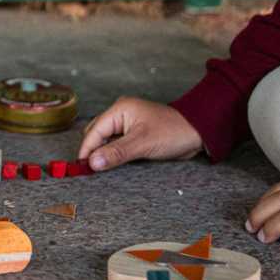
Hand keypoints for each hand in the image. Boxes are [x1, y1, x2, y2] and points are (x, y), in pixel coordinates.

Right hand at [77, 97, 202, 171]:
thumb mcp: (142, 143)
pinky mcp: (134, 133)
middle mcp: (120, 114)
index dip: (87, 149)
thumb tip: (92, 163)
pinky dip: (113, 153)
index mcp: (119, 109)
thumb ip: (116, 153)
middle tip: (90, 169)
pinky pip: (117, 143)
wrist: (197, 132)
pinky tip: (112, 162)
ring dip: (103, 152)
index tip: (82, 167)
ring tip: (99, 168)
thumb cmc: (172, 132)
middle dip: (93, 150)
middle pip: (97, 134)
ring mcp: (127, 123)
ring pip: (106, 139)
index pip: (95, 131)